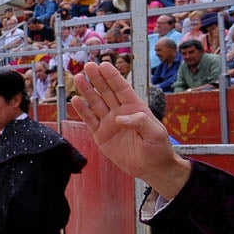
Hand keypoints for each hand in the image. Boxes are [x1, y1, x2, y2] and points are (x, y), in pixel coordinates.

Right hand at [70, 61, 191, 197]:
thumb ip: (140, 122)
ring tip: (79, 78)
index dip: (112, 77)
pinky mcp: (100, 135)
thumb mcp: (156, 134)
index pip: (122, 89)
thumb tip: (119, 118)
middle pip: (106, 92)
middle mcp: (120, 112)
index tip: (104, 65)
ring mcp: (109, 123)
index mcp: (135, 108)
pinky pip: (89, 120)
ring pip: (95, 103)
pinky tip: (75, 100)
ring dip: (87, 91)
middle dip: (97, 79)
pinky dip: (82, 111)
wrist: (151, 168)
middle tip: (88, 66)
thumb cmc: (158, 149)